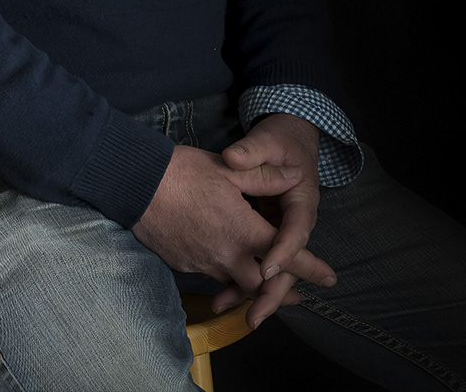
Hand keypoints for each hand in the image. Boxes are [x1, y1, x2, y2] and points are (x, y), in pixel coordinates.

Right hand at [130, 142, 335, 326]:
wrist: (135, 185)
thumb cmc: (183, 172)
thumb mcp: (229, 169)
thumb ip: (265, 176)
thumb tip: (295, 174)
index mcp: (245, 231)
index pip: (288, 257)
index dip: (311, 269)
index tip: (329, 278)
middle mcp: (228, 255)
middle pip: (262, 286)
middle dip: (282, 292)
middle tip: (298, 295)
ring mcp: (204, 262)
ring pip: (235, 285)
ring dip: (252, 289)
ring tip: (262, 291)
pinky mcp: (183, 264)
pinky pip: (210, 275)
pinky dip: (223, 277)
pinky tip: (222, 268)